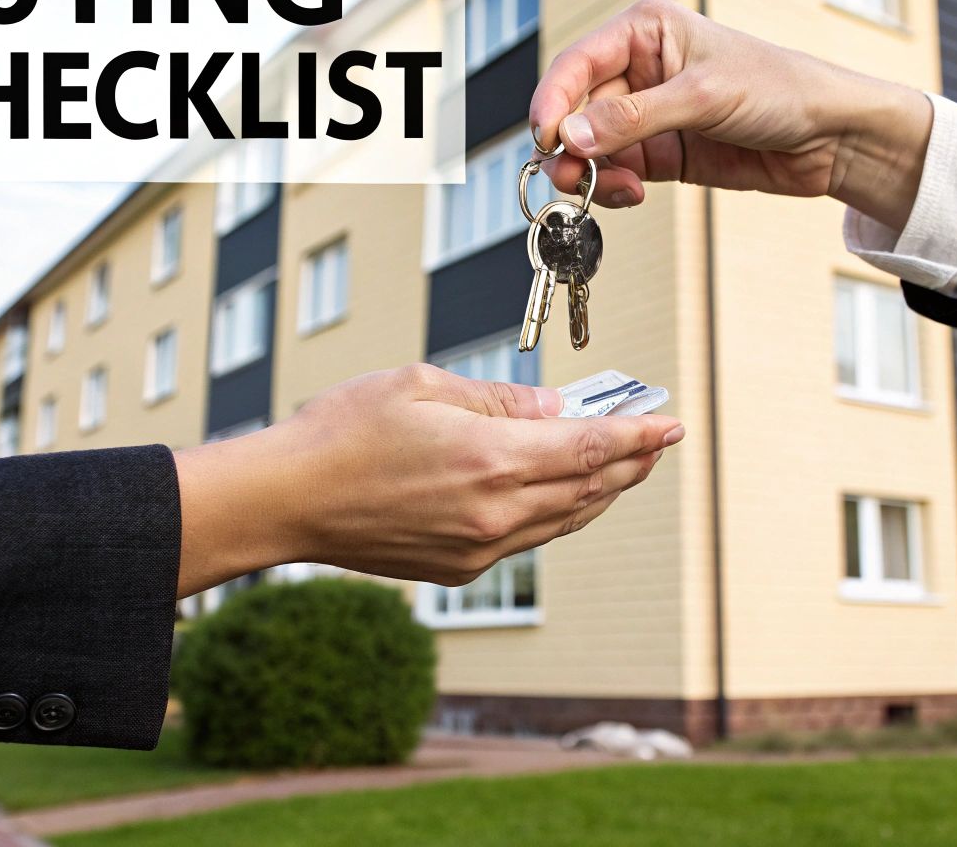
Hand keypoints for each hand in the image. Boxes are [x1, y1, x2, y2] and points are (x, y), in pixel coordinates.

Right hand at [173, 364, 682, 595]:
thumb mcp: (424, 387)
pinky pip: (529, 539)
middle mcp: (494, 514)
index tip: (669, 423)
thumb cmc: (345, 432)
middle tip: (659, 441)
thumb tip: (553, 410)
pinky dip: (559, 513)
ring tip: (627, 465)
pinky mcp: (458, 569)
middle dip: (631, 463)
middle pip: (588, 489)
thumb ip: (499, 400)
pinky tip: (565, 495)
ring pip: (563, 520)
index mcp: (490, 461)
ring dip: (602, 492)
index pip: (588, 449)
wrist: (286, 501)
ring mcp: (477, 549)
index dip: (636, 436)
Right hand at [529, 0, 933, 229]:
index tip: (545, 140)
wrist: (832, 137)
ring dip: (590, 172)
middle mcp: (640, 69)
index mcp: (645, 30)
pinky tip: (631, 195)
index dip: (552, 101)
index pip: (577, 63)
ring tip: (612, 192)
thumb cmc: (779, 90)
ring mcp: (649, 114)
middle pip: (576, 110)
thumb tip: (569, 138)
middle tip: (571, 181)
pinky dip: (613, 188)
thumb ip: (634, 117)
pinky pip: (616, 172)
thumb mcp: (703, 97)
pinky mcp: (663, 153)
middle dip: (570, 147)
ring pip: (592, 147)